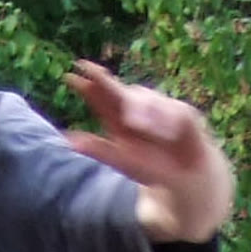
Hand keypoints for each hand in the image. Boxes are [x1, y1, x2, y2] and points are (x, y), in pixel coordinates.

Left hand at [64, 62, 209, 175]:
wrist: (182, 178)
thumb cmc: (150, 168)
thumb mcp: (122, 161)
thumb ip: (98, 149)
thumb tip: (68, 140)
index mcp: (119, 120)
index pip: (101, 97)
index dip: (88, 85)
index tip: (72, 74)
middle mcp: (137, 110)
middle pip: (119, 90)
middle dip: (106, 81)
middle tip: (95, 74)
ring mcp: (159, 109)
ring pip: (144, 99)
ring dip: (139, 108)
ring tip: (136, 123)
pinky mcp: (181, 112)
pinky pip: (173, 111)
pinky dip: (166, 121)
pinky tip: (164, 132)